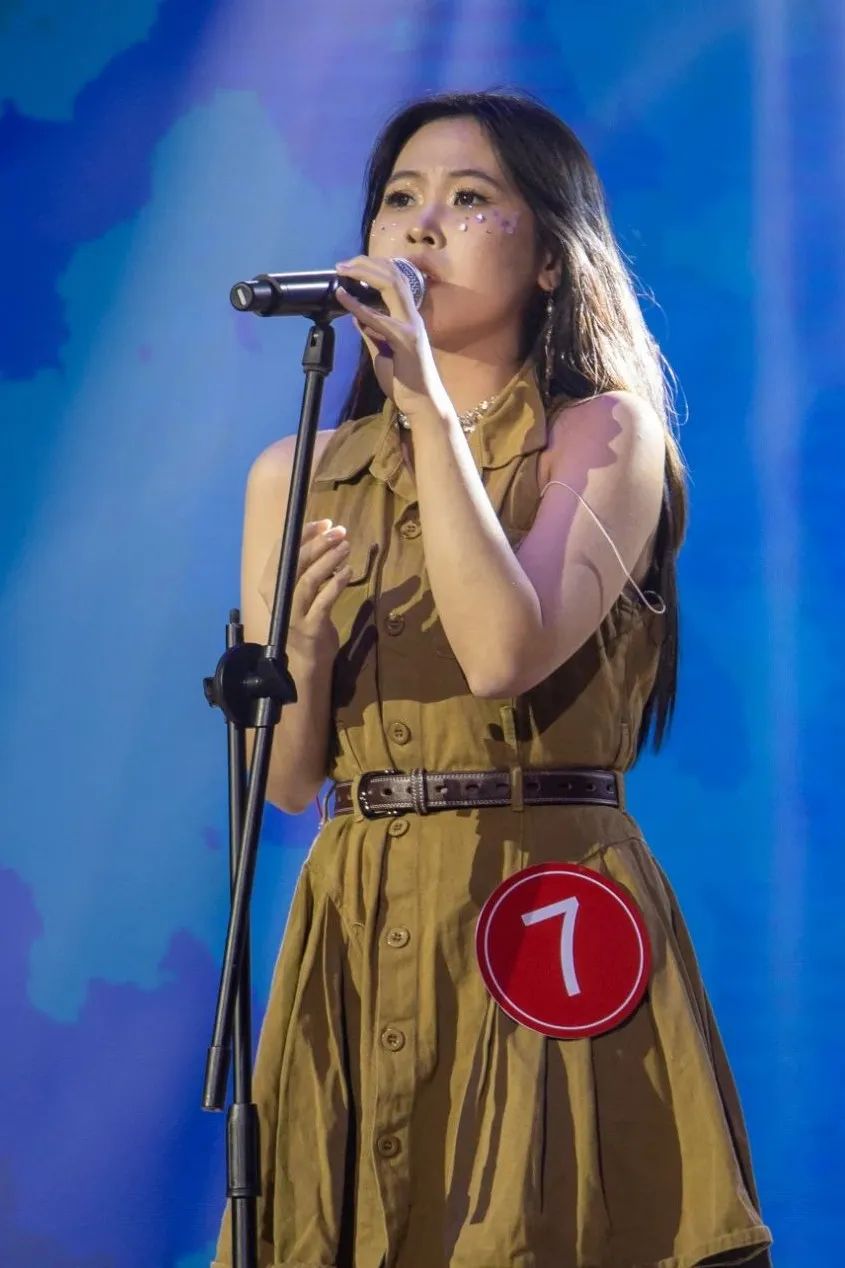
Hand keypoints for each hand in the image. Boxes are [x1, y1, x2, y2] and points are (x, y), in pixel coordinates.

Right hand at [258, 519, 351, 665]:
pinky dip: (337, 583)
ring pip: (309, 580)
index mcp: (269, 584)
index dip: (303, 534)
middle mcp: (277, 597)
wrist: (307, 659)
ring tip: (346, 547)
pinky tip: (348, 571)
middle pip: (296, 563)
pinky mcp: (310, 626)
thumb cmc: (304, 618)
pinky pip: (324, 600)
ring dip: (329, 560)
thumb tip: (324, 532)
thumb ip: (304, 566)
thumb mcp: (298, 590)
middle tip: (338, 531)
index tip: (324, 523)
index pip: (282, 552)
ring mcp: (293, 613)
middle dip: (319, 543)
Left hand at [334, 255, 451, 423]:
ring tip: (343, 270)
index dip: (372, 268)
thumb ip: (372, 333)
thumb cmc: (404, 382)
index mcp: (408, 317)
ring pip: (391, 286)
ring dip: (365, 274)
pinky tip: (342, 296)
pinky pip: (379, 318)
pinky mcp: (405, 341)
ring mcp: (411, 327)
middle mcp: (412, 316)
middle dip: (367, 263)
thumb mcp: (381, 352)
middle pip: (393, 276)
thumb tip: (357, 316)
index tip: (349, 266)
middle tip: (342, 263)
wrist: (421, 404)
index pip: (394, 281)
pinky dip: (358, 305)